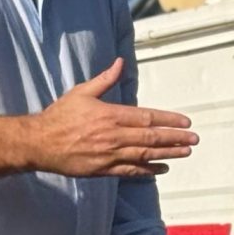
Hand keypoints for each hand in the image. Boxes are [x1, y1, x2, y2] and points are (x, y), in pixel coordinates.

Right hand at [30, 59, 196, 178]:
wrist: (39, 142)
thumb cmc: (60, 115)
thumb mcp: (82, 92)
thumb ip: (104, 79)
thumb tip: (120, 63)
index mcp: (110, 115)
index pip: (147, 118)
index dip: (169, 120)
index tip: (186, 122)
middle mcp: (113, 136)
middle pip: (151, 138)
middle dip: (175, 138)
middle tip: (194, 139)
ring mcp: (109, 154)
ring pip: (144, 156)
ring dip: (168, 154)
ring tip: (185, 153)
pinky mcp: (102, 170)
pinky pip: (130, 171)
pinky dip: (147, 171)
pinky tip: (162, 169)